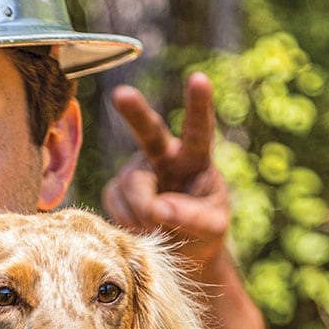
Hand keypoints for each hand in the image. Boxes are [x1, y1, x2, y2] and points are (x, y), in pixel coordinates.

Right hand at [101, 72, 229, 268]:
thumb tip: (157, 208)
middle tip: (121, 94)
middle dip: (134, 112)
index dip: (198, 105)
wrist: (182, 250)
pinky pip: (115, 203)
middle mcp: (162, 157)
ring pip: (132, 186)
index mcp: (195, 159)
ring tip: (158, 228)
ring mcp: (136, 172)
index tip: (199, 78)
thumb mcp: (213, 227)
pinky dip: (128, 221)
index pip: (198, 130)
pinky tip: (140, 227)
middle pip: (148, 131)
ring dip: (144, 214)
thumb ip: (191, 216)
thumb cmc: (205, 232)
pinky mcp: (116, 190)